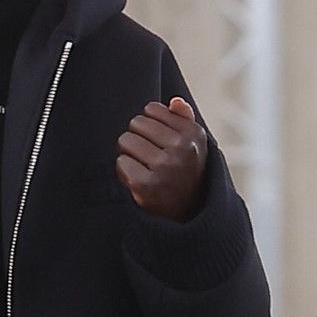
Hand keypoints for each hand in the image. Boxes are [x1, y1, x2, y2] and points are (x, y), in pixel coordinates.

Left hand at [116, 96, 209, 222]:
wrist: (189, 214)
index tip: (159, 142)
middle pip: (136, 123)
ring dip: (130, 154)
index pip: (152, 110)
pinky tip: (138, 180)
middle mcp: (181, 149)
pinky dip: (125, 171)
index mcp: (192, 134)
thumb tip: (174, 102)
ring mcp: (164, 167)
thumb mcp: (194, 145)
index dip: (150, 125)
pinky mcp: (146, 186)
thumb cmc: (187, 173)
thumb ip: (185, 120)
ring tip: (144, 167)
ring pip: (126, 141)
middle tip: (148, 156)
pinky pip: (121, 163)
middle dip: (138, 138)